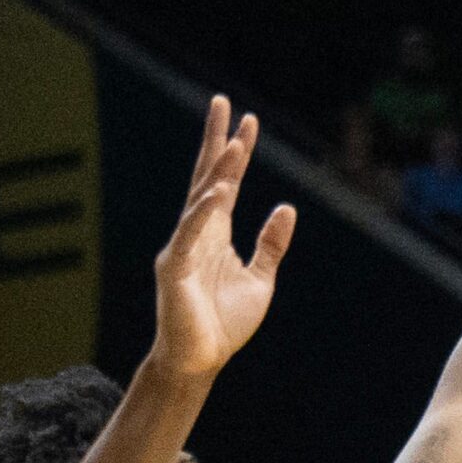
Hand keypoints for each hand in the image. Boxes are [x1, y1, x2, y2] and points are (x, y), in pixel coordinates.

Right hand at [152, 97, 296, 379]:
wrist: (200, 360)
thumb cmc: (224, 323)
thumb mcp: (260, 279)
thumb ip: (271, 245)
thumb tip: (287, 208)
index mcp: (216, 233)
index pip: (226, 182)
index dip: (236, 152)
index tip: (248, 119)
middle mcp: (197, 232)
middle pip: (206, 176)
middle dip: (216, 140)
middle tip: (223, 102)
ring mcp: (183, 246)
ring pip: (201, 199)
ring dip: (218, 171)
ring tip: (235, 142)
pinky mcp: (175, 268)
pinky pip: (191, 233)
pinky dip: (204, 212)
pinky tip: (219, 192)